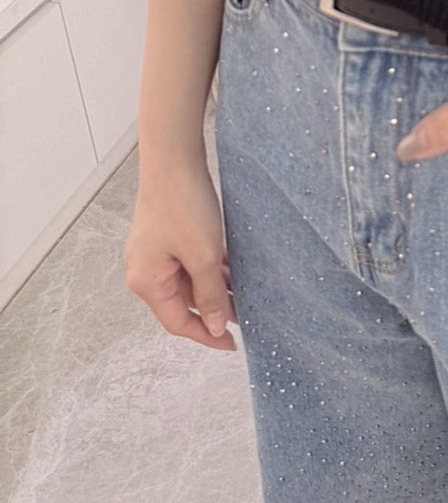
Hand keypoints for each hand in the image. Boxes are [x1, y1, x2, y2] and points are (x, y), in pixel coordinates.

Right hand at [124, 150, 238, 350]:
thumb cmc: (182, 203)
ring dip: (216, 288)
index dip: (207, 335)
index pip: (178, 322)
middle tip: (247, 316)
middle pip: (184, 302)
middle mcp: (146, 269)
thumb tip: (216, 324)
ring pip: (190, 280)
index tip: (231, 345)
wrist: (174, 157)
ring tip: (247, 293)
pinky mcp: (168, 234)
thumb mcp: (203, 255)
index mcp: (147, 281)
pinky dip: (211, 268)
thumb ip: (211, 294)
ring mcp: (156, 251)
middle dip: (215, 309)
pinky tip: (234, 267)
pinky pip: (190, 260)